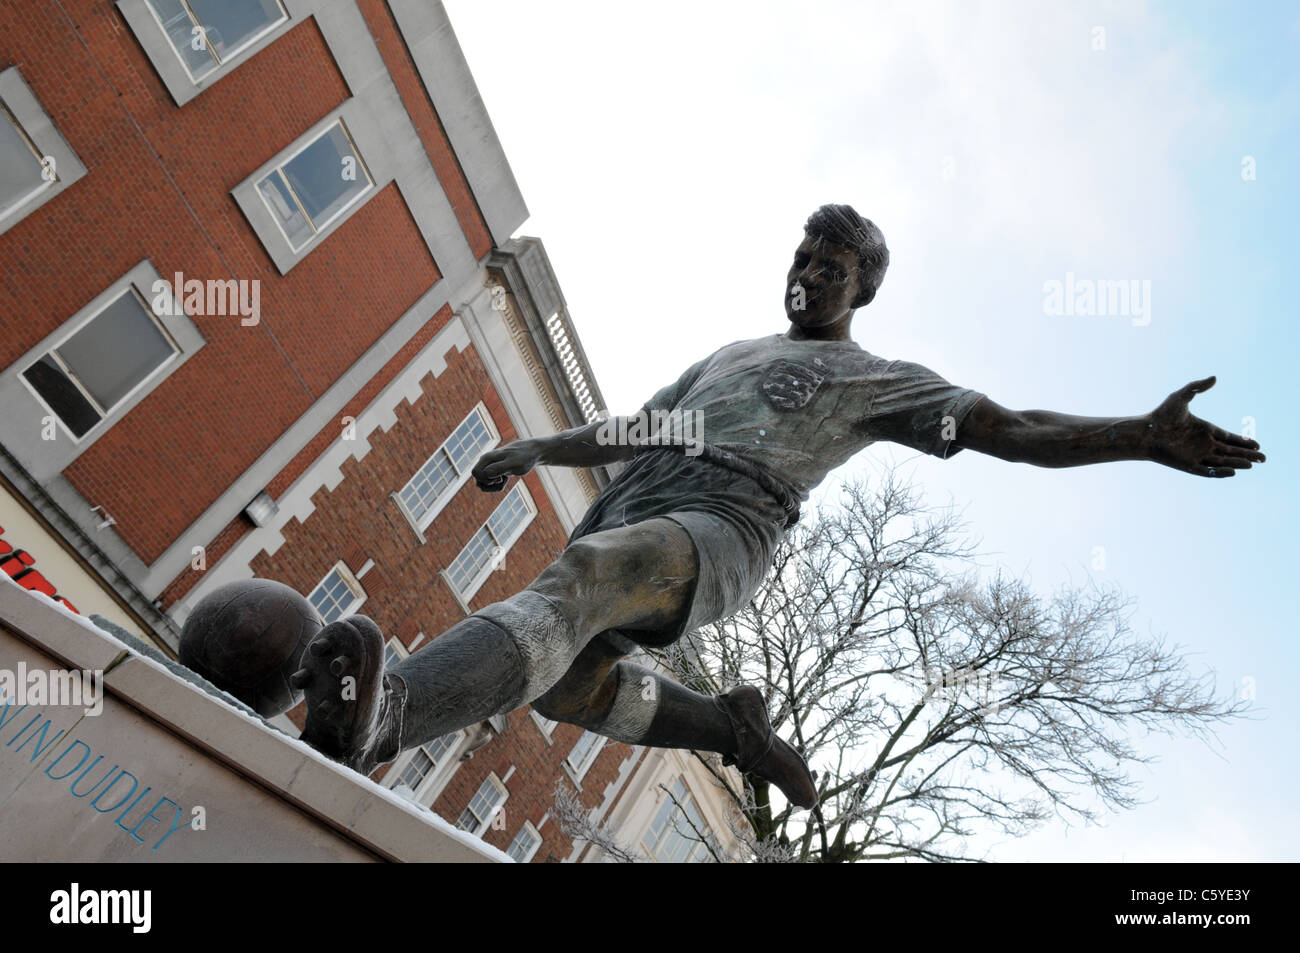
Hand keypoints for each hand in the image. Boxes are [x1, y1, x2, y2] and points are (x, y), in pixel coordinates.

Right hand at [471, 441, 537, 491]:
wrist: (532, 452)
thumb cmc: (524, 457)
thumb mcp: (513, 464)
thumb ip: (499, 468)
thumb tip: (485, 473)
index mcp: (486, 458)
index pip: (476, 473)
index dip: (486, 479)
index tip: (500, 477)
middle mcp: (485, 462)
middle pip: (478, 480)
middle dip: (489, 485)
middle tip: (502, 479)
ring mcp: (489, 467)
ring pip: (483, 485)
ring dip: (495, 486)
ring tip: (506, 478)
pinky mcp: (494, 472)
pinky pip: (491, 485)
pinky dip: (499, 485)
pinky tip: (507, 478)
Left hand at [1145, 377, 1264, 477]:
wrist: (1144, 431)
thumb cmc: (1161, 414)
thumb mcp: (1181, 397)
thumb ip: (1197, 387)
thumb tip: (1215, 377)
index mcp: (1205, 430)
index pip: (1229, 438)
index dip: (1243, 442)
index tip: (1257, 445)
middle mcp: (1204, 444)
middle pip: (1231, 452)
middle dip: (1247, 455)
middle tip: (1263, 458)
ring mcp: (1197, 456)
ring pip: (1223, 462)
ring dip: (1238, 463)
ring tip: (1253, 464)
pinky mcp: (1188, 466)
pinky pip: (1207, 471)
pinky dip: (1220, 472)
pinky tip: (1233, 471)